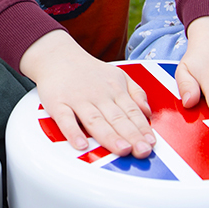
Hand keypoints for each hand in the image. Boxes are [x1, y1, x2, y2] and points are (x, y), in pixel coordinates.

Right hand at [20, 31, 154, 157]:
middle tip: (142, 151)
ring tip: (122, 150)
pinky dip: (73, 132)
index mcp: (115, 90)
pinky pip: (65, 119)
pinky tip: (81, 144)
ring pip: (95, 120)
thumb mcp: (118, 75)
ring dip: (109, 136)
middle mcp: (98, 95)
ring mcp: (77, 100)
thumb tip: (147, 111)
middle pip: (117, 118)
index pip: (132, 112)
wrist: (57, 56)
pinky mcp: (58, 103)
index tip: (151, 143)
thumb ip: (136, 92)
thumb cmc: (89, 72)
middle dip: (131, 136)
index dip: (142, 128)